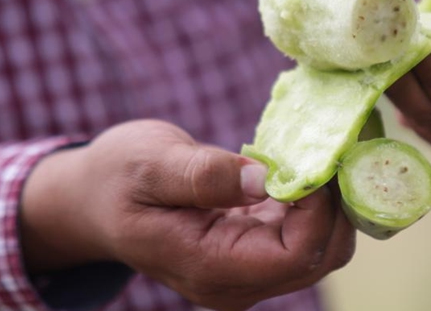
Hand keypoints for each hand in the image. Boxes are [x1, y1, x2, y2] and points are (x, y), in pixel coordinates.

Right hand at [21, 120, 354, 310]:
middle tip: (328, 149)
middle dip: (335, 204)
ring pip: (322, 247)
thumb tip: (266, 179)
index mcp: (211, 267)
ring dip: (330, 202)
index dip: (317, 209)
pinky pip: (305, 234)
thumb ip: (204, 176)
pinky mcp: (254, 249)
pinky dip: (315, 201)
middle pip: (322, 256)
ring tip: (318, 153)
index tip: (311, 160)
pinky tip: (303, 166)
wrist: (95, 199)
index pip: (298, 255)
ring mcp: (247, 269)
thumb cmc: (115, 178)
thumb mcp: (149, 164)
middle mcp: (236, 281)